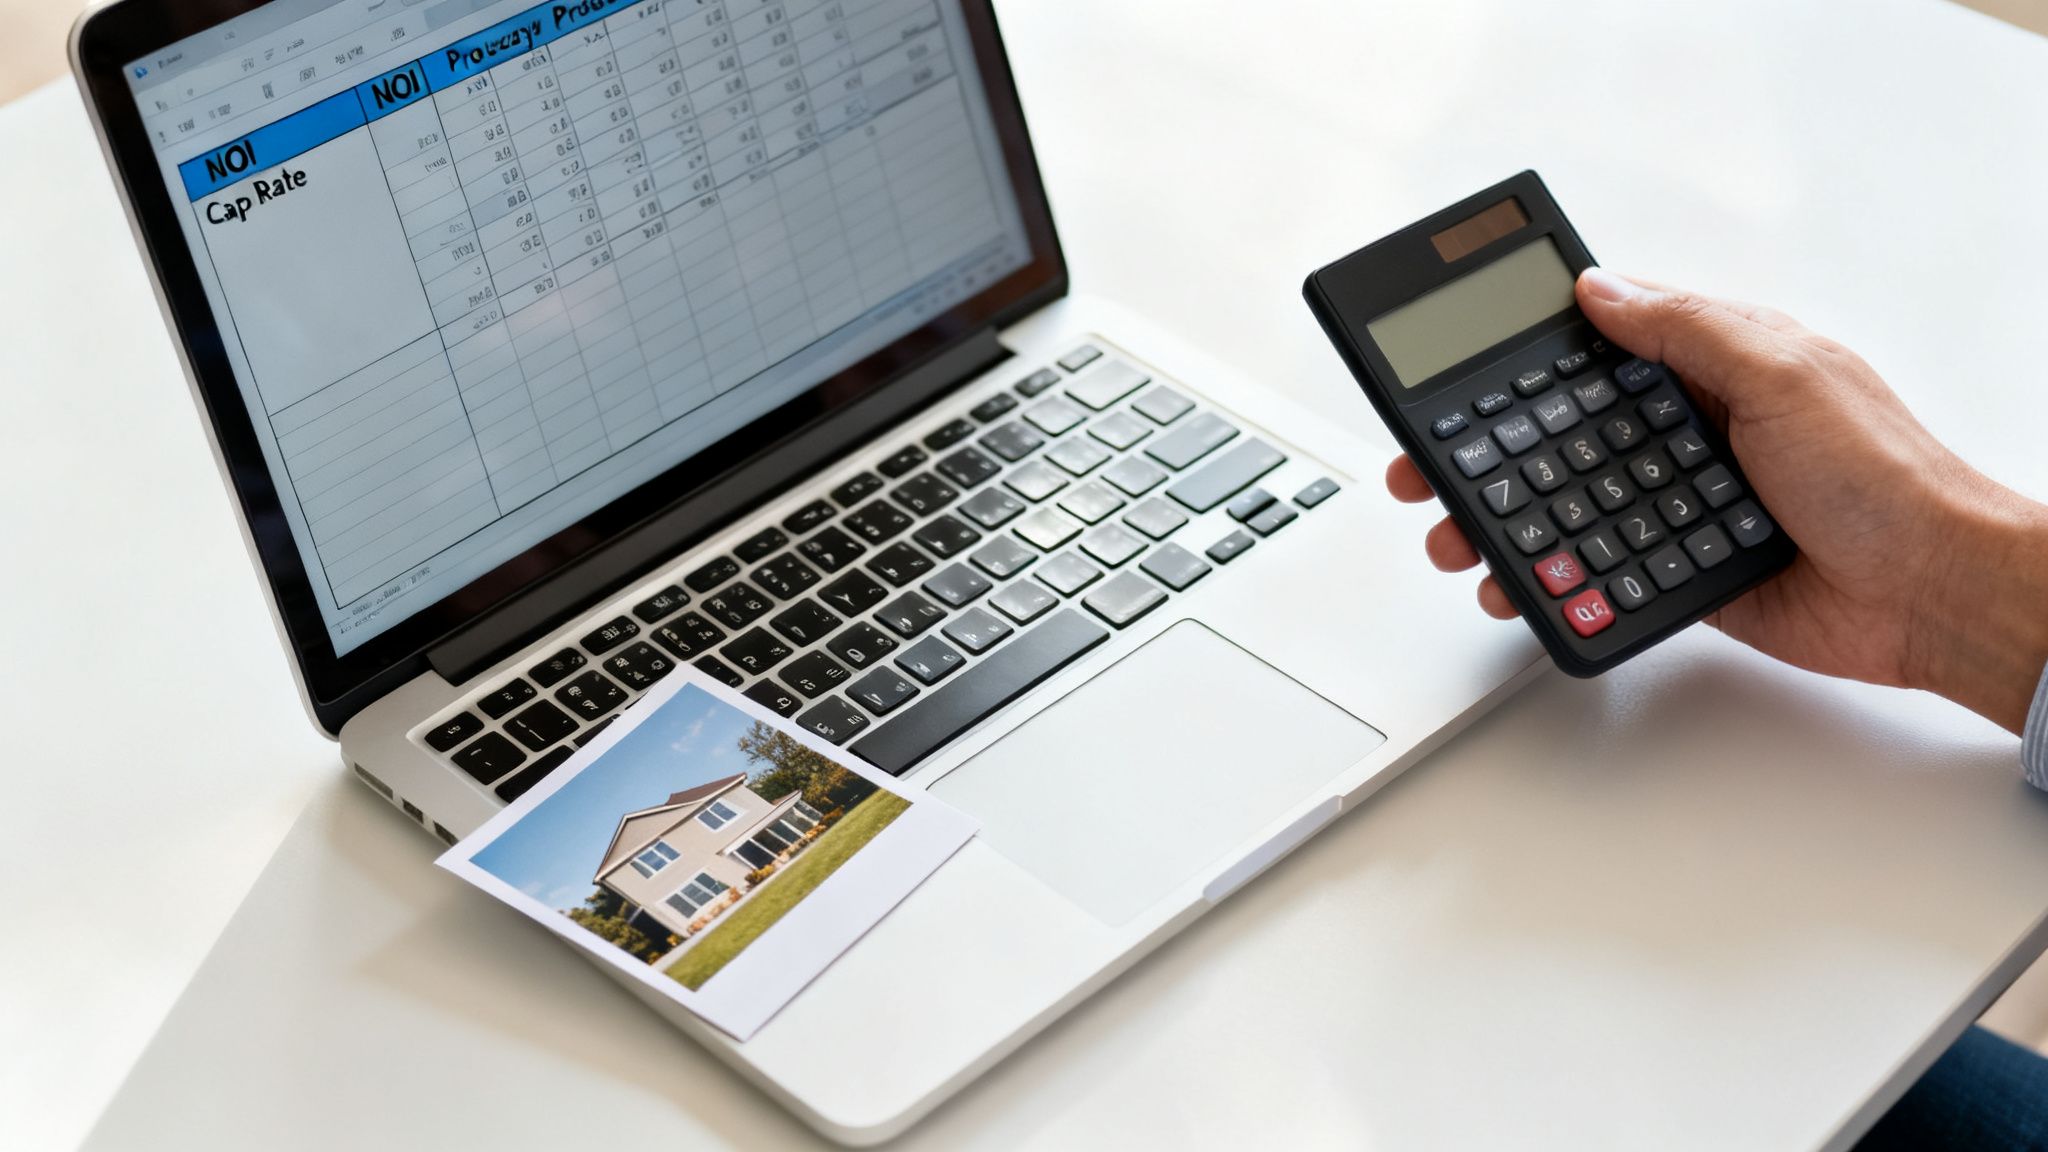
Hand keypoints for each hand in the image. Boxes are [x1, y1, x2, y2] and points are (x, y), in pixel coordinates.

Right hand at [1388, 268, 2047, 731]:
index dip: (1519, 358)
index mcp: (1713, 367)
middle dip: (1481, 453)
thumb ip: (1686, 329)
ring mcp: (1682, 502)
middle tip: (1423, 472)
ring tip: (1455, 538)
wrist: (1935, 594)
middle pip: (1560, 435)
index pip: (1594, 347)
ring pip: (1568, 506)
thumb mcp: (1782, 373)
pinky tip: (1517, 587)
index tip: (1450, 374)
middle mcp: (1690, 431)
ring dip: (1501, 523)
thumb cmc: (1886, 476)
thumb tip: (1601, 289)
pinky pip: (1600, 571)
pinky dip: (1552, 582)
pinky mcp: (1684, 570)